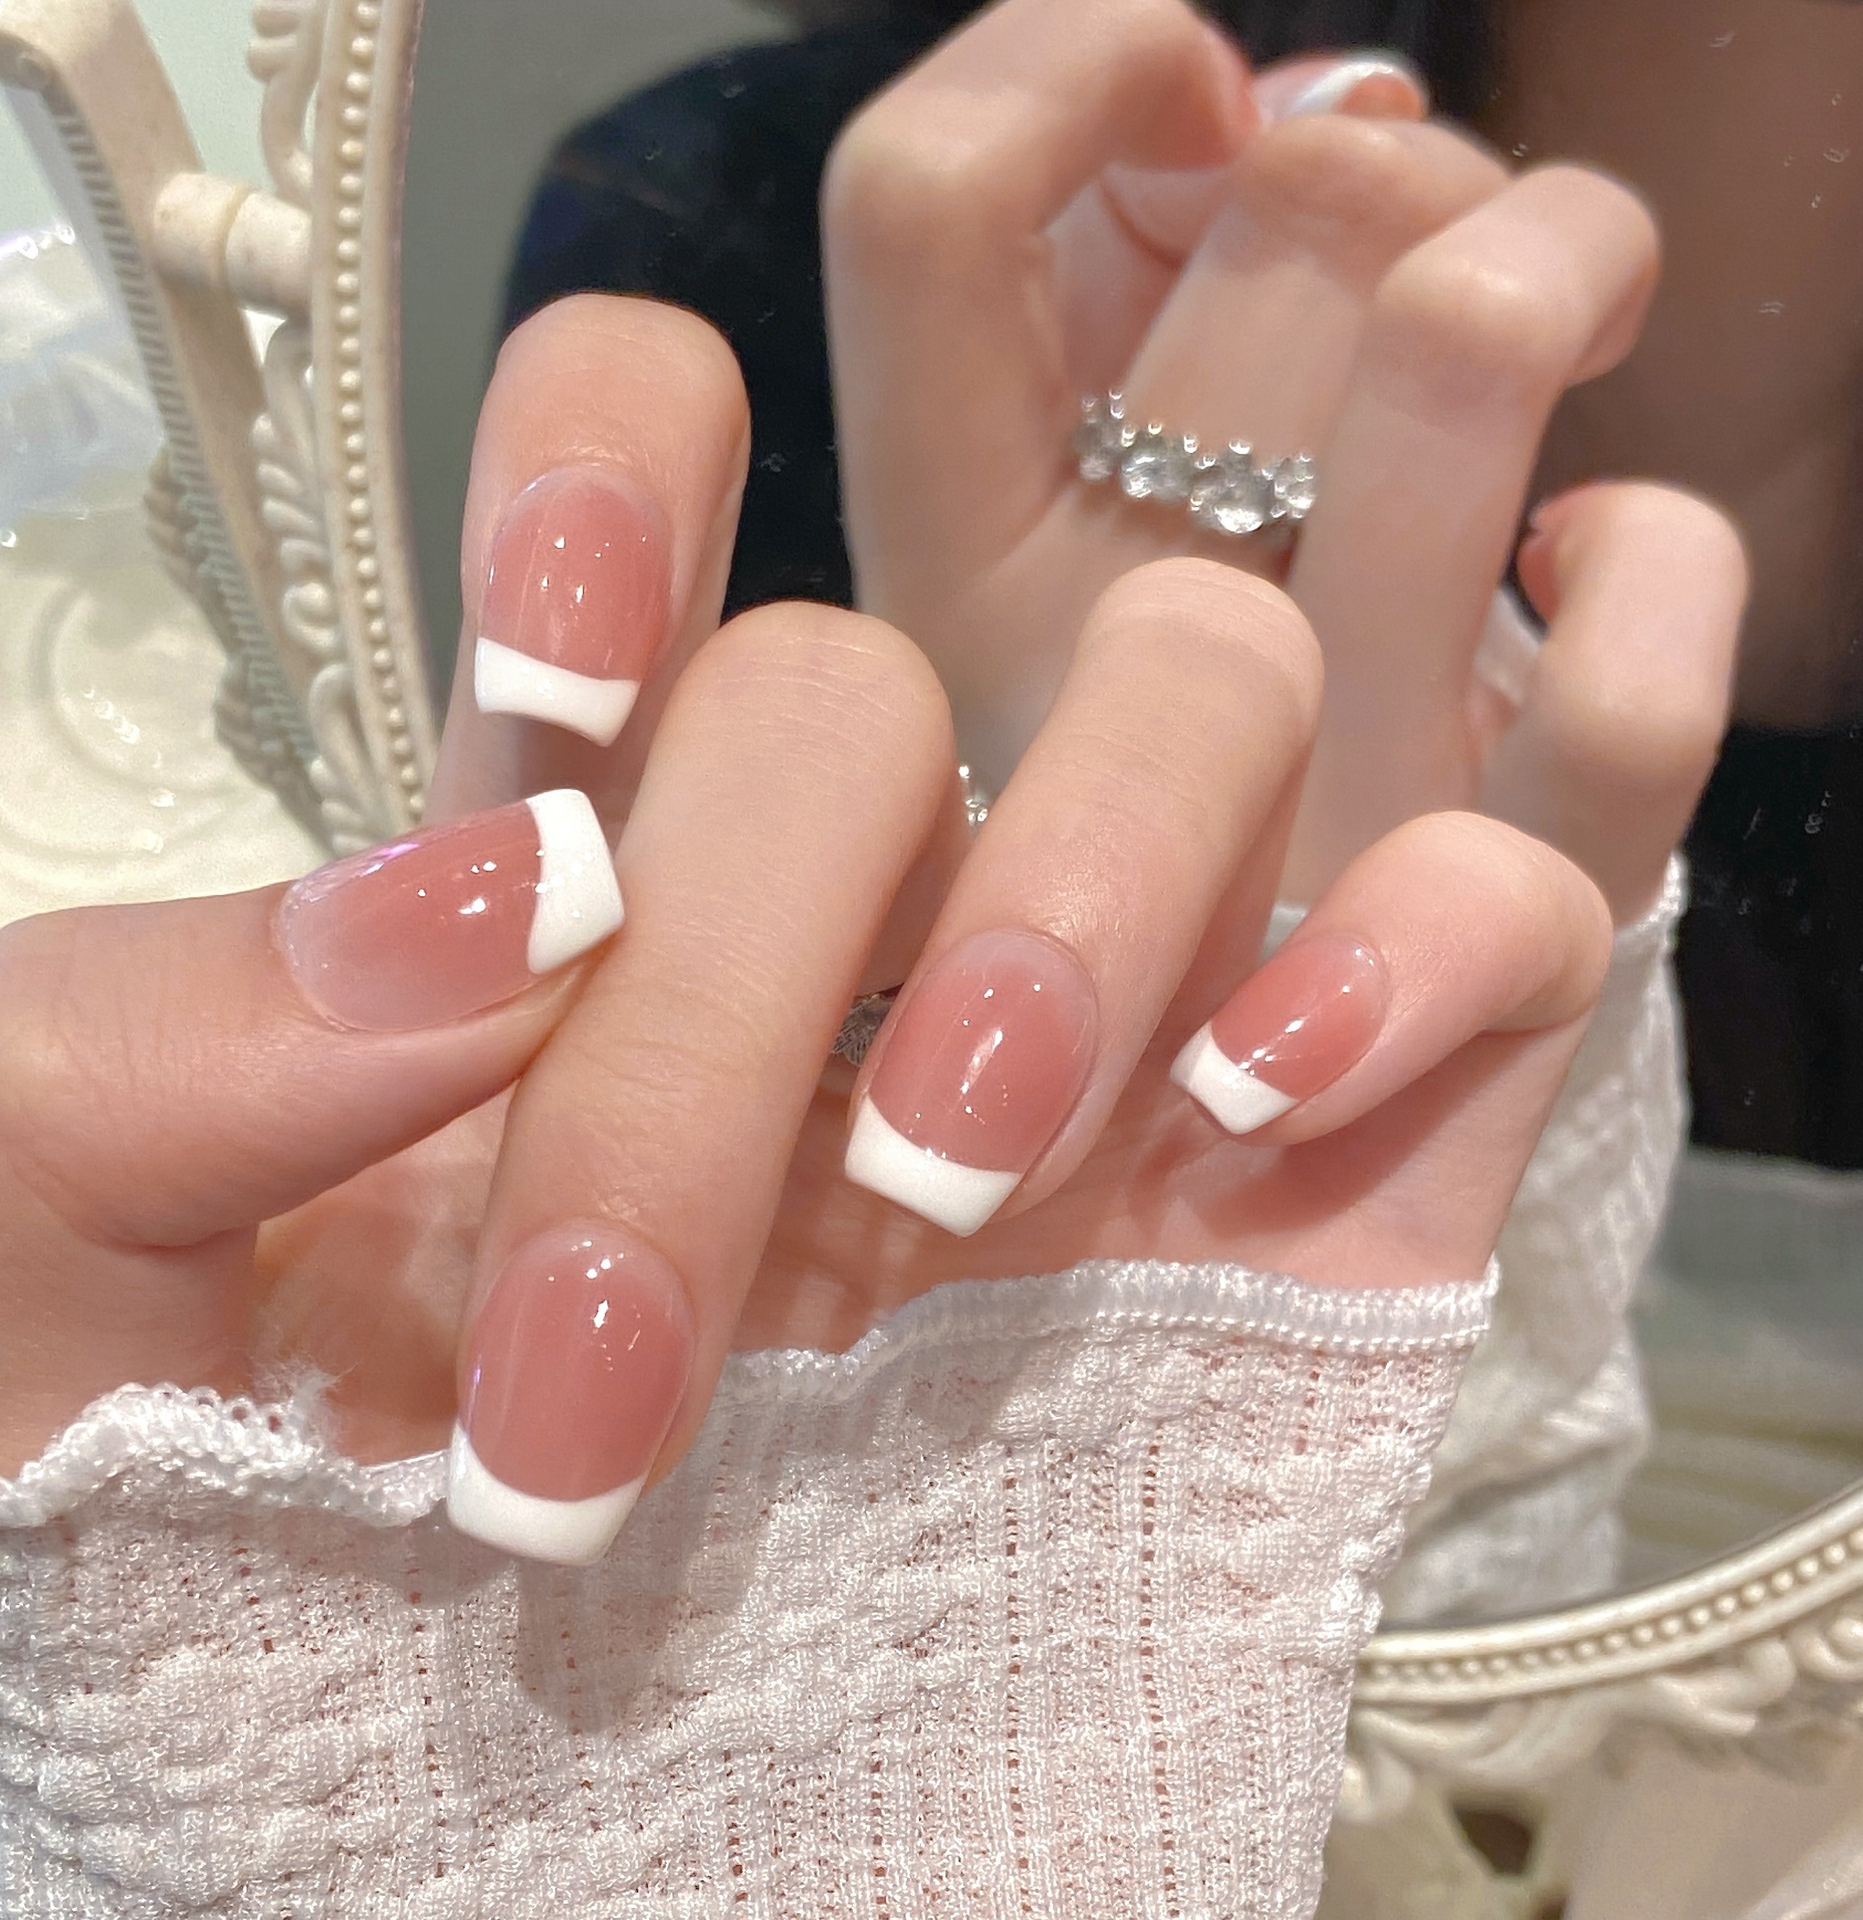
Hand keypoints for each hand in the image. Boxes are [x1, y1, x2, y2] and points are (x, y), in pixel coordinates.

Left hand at [0, 289, 1604, 1568]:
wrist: (471, 1868)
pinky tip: (1252, 1122)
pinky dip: (1414, 953)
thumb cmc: (233, 1574)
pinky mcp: (1324, 1185)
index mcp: (570, 869)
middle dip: (725, 994)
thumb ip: (149, 1043)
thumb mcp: (38, 1284)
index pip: (644, 459)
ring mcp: (1101, 1032)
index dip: (621, 466)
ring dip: (1078, 906)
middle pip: (865, 687)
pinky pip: (1494, 916)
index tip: (549, 689)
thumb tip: (492, 896)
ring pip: (1208, 701)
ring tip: (936, 1201)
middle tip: (602, 1366)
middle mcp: (847, 908)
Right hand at [823, 0, 1744, 921]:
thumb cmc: (1101, 807)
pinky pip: (1640, 669)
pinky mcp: (1517, 897)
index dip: (1067, 57)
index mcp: (937, 599)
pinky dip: (1654, 556)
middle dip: (1366, 169)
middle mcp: (1107, 683)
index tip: (1174, 112)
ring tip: (1542, 300)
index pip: (918, 208)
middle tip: (1368, 252)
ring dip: (1548, 246)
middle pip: (1277, 231)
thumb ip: (1088, 324)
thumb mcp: (1018, 572)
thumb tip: (1276, 120)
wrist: (1170, 1160)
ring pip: (1470, 344)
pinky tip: (1582, 556)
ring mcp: (1324, 794)